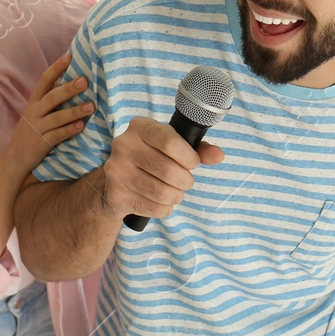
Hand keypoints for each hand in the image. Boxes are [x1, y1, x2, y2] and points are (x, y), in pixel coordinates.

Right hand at [3, 54, 92, 174]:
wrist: (14, 159)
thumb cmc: (31, 132)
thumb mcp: (36, 113)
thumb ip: (49, 99)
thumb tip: (70, 80)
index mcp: (33, 102)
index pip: (44, 81)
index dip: (56, 68)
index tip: (69, 56)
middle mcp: (34, 113)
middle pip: (52, 98)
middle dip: (68, 89)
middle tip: (84, 81)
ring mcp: (37, 128)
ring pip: (57, 117)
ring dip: (74, 111)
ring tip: (91, 106)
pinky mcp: (41, 144)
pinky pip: (57, 136)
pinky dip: (69, 130)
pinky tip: (81, 126)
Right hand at [99, 115, 223, 222]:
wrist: (115, 181)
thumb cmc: (151, 158)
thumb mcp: (172, 146)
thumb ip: (197, 149)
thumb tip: (219, 155)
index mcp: (139, 127)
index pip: (170, 142)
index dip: (188, 157)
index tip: (193, 163)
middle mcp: (123, 145)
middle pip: (168, 170)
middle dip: (185, 181)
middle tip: (185, 182)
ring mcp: (117, 170)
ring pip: (162, 192)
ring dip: (176, 196)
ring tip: (174, 192)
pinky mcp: (116, 194)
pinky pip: (153, 208)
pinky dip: (165, 208)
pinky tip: (161, 201)